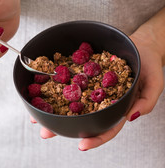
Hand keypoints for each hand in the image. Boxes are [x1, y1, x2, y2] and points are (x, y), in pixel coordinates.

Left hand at [32, 25, 163, 150]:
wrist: (139, 44)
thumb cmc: (149, 64)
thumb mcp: (154, 83)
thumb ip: (146, 102)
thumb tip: (130, 118)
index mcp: (118, 107)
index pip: (106, 127)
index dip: (95, 138)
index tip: (81, 145)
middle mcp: (101, 99)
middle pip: (82, 117)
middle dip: (63, 127)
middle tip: (46, 132)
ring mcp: (92, 87)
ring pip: (71, 101)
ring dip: (54, 109)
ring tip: (37, 115)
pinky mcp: (85, 74)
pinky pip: (71, 81)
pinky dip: (58, 86)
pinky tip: (44, 91)